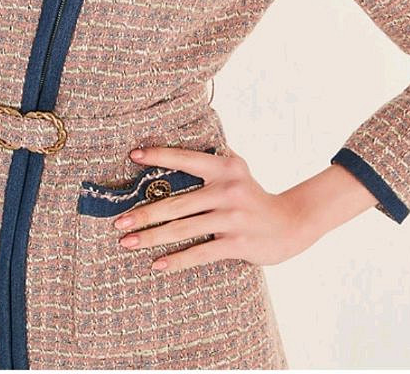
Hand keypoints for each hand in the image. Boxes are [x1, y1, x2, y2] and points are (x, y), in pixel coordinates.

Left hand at [112, 144, 314, 271]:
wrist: (291, 223)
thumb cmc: (253, 196)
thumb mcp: (237, 170)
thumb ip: (213, 160)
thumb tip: (182, 144)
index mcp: (224, 167)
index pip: (185, 158)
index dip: (159, 156)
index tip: (133, 155)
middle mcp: (227, 189)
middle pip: (176, 203)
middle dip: (143, 214)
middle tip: (118, 222)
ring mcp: (231, 217)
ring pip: (182, 229)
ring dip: (151, 238)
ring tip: (127, 243)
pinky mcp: (236, 242)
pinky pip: (200, 252)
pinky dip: (177, 259)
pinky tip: (156, 264)